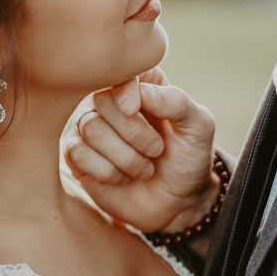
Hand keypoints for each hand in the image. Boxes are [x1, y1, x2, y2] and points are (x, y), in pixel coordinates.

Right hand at [63, 67, 217, 232]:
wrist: (178, 204)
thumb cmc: (188, 159)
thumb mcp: (198, 127)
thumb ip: (176, 102)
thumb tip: (139, 91)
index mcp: (141, 84)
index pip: (119, 71)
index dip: (125, 90)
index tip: (136, 109)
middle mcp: (111, 100)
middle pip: (102, 100)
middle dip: (134, 132)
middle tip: (156, 150)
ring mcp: (90, 128)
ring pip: (90, 128)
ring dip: (125, 156)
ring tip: (144, 168)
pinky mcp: (78, 156)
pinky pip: (77, 153)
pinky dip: (107, 171)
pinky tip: (122, 178)